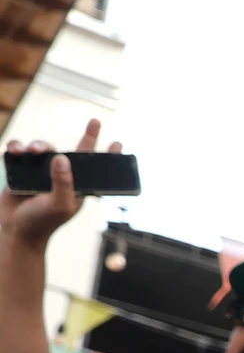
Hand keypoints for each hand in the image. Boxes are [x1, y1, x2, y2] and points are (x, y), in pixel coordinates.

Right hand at [0, 119, 119, 245]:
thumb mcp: (60, 205)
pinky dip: (17, 148)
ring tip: (32, 151)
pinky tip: (15, 151)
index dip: (107, 155)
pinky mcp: (22, 171)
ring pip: (45, 148)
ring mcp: (41, 173)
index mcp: (77, 186)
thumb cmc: (43, 221)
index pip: (95, 168)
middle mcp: (62, 177)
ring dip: (39, 144)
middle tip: (96, 122)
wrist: (17, 231)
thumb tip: (63, 158)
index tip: (119, 142)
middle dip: (87, 136)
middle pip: (74, 152)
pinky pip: (20, 152)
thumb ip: (63, 183)